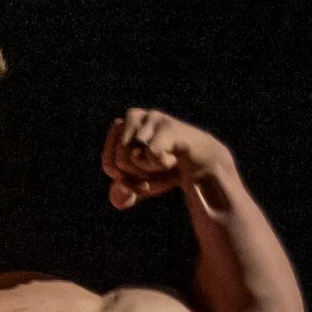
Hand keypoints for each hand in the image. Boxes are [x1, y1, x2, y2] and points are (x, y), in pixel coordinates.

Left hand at [102, 109, 234, 210]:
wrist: (203, 165)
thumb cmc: (166, 172)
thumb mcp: (139, 186)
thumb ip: (122, 195)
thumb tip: (120, 187)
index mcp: (121, 127)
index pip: (108, 163)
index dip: (125, 179)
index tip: (143, 174)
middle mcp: (134, 116)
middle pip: (119, 160)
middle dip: (138, 175)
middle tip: (157, 168)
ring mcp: (151, 118)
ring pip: (132, 156)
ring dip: (150, 169)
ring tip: (165, 161)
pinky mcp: (167, 126)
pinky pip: (150, 153)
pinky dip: (161, 164)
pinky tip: (174, 159)